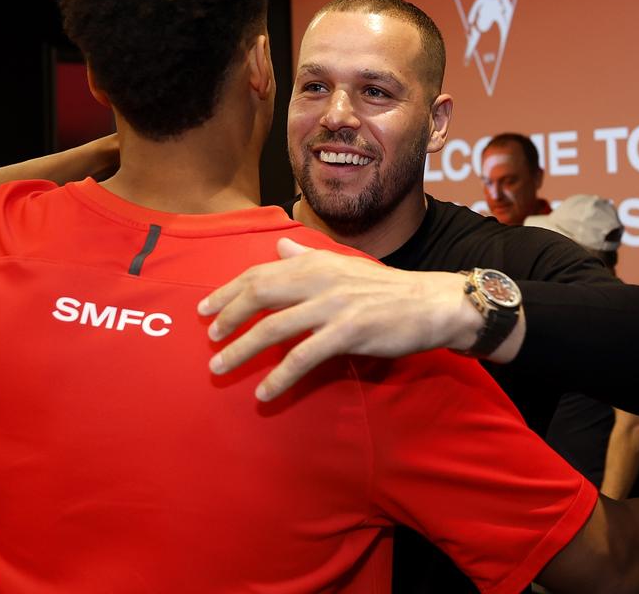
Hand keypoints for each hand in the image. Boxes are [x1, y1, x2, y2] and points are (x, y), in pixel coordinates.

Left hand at [199, 238, 482, 400]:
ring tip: (220, 367)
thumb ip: (308, 259)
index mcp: (316, 263)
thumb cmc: (387, 289)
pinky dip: (278, 376)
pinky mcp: (348, 333)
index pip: (260, 273)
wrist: (432, 304)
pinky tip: (264, 392)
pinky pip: (303, 357)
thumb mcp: (345, 266)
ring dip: (241, 350)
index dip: (228, 291)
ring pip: (274, 327)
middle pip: (259, 294)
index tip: (206, 309)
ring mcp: (333, 306)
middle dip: (228, 317)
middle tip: (210, 338)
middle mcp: (320, 279)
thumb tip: (281, 246)